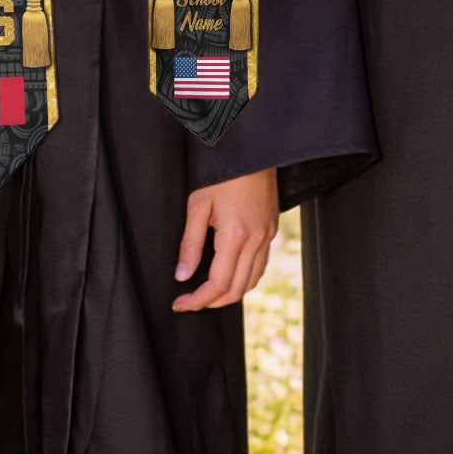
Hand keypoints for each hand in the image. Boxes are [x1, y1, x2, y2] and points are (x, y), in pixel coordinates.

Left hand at [172, 166, 278, 311]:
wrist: (252, 150)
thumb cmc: (222, 173)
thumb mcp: (198, 205)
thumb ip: (190, 244)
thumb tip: (182, 275)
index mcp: (235, 235)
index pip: (217, 284)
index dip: (197, 300)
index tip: (180, 303)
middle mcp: (256, 239)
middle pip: (236, 289)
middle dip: (212, 302)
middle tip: (190, 301)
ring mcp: (267, 235)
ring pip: (252, 280)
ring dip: (230, 293)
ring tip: (208, 293)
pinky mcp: (272, 229)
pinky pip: (261, 265)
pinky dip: (245, 278)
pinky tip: (230, 274)